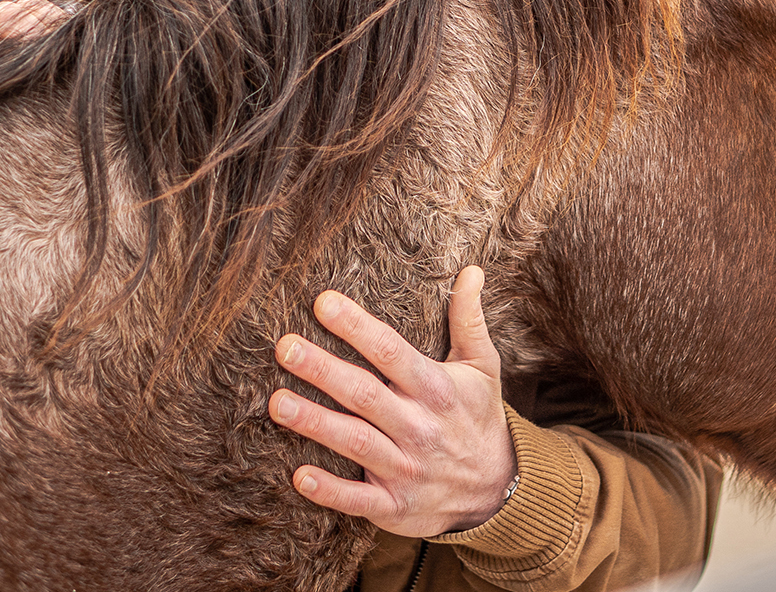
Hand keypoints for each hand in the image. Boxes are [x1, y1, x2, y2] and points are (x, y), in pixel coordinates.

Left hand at [269, 266, 516, 537]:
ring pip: (355, 443)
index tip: (322, 303)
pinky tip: (299, 475)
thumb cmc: (478, 417)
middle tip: (284, 347)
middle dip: (323, 370)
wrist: (498, 490)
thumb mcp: (483, 368)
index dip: (357, 327)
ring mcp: (406, 468)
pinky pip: (359, 500)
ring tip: (277, 402)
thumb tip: (472, 271)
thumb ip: (468, 320)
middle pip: (365, 394)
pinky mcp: (395, 505)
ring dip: (315, 423)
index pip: (391, 352)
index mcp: (436, 389)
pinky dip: (330, 491)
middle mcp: (419, 427)